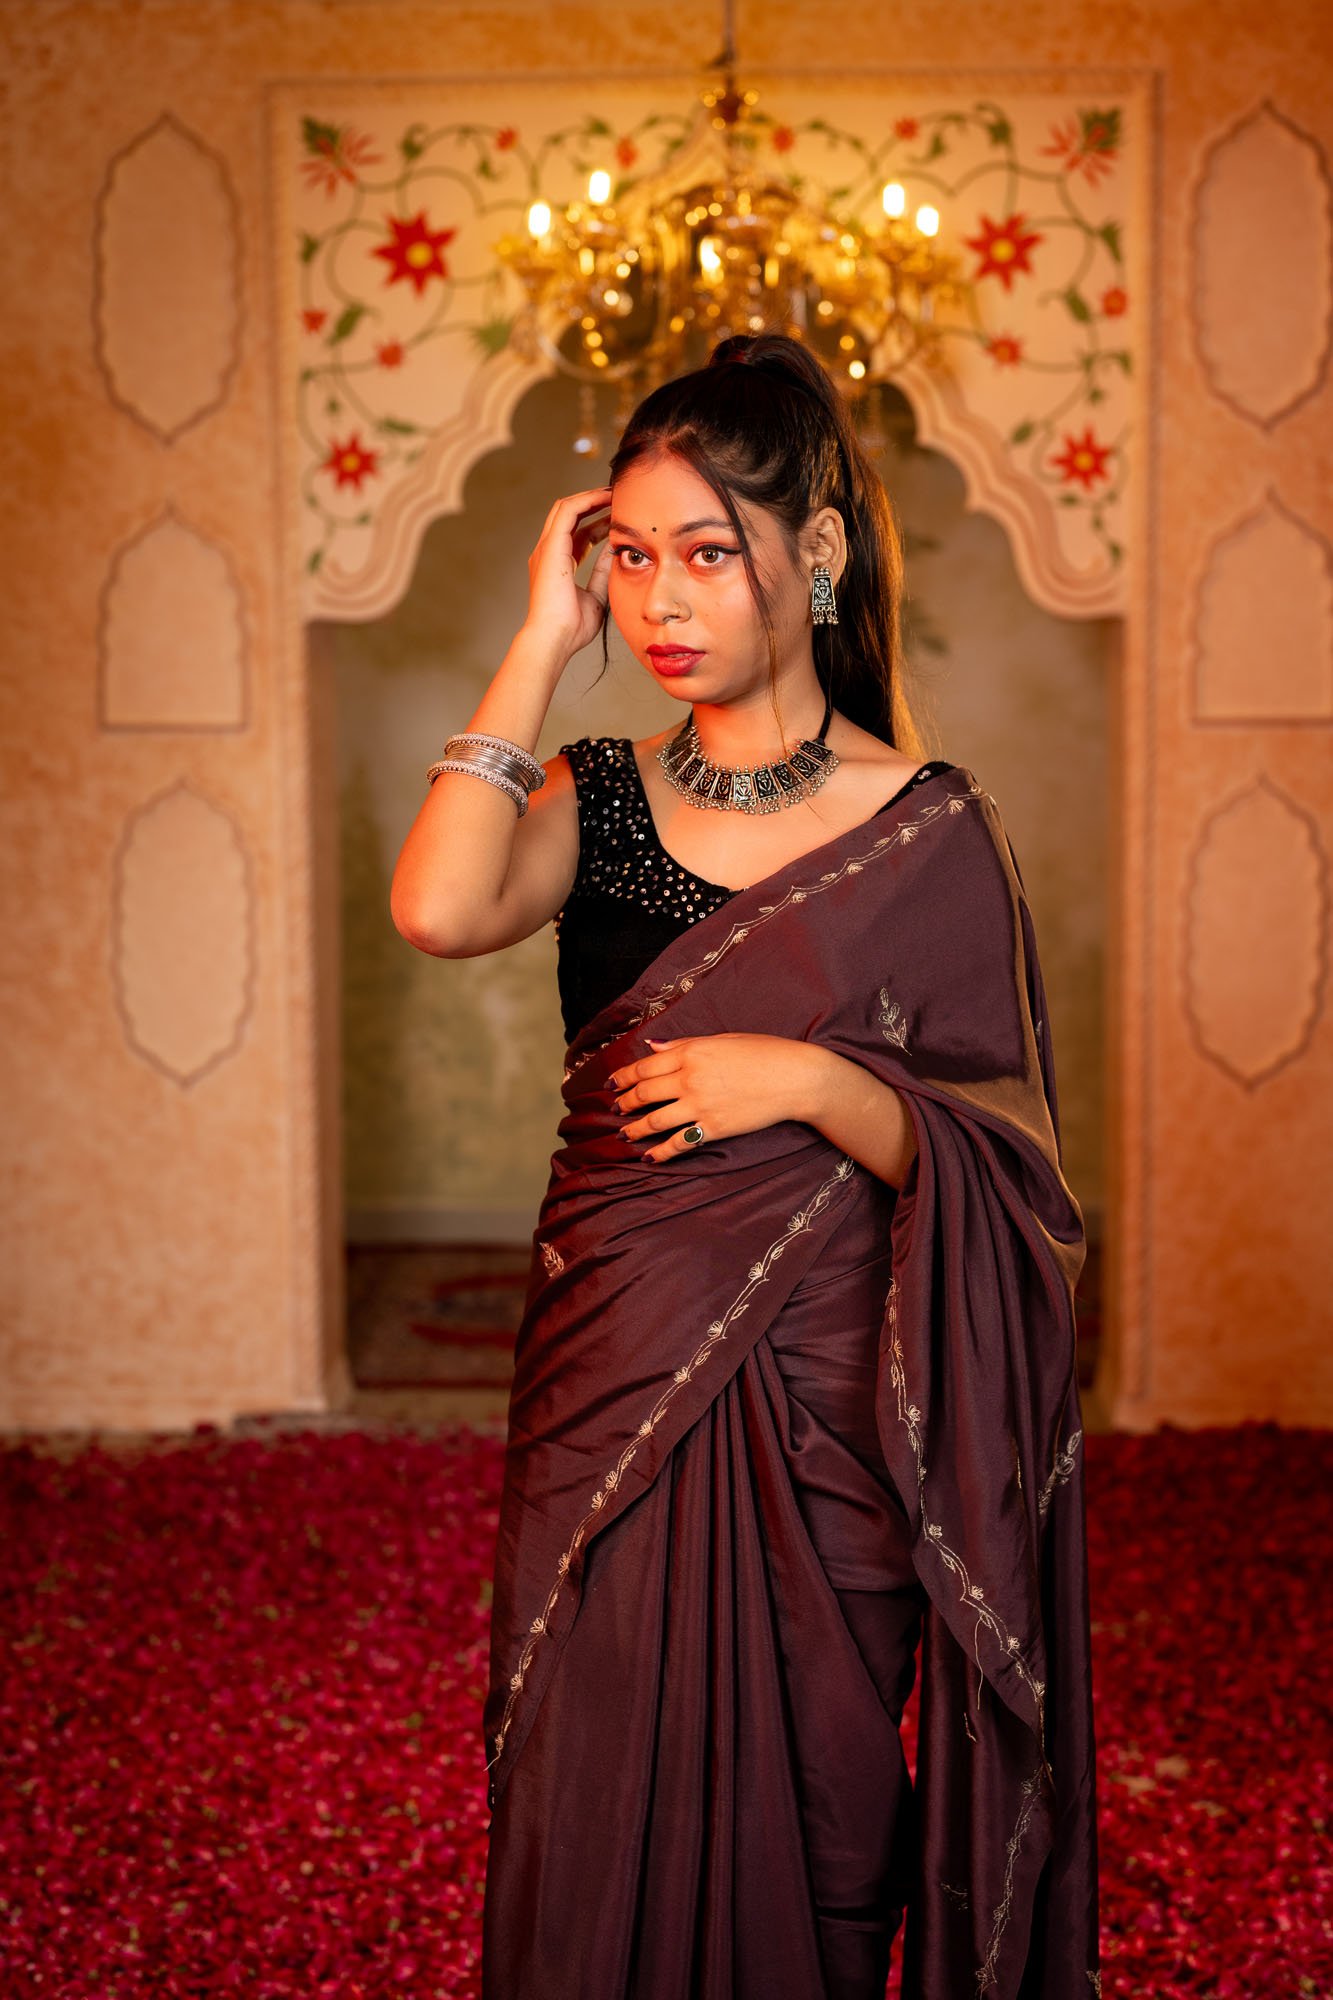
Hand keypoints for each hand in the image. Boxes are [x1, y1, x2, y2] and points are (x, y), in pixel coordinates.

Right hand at [521, 485, 613, 658]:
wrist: (554, 638)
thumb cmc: (572, 627)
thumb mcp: (596, 596)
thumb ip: (602, 573)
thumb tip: (615, 551)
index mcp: (557, 564)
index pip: (577, 534)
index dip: (598, 523)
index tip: (619, 519)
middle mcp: (548, 552)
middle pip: (570, 516)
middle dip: (594, 504)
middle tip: (619, 500)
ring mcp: (546, 548)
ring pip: (566, 507)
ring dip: (591, 498)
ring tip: (615, 493)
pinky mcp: (550, 546)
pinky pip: (568, 511)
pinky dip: (587, 500)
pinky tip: (606, 498)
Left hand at [609, 1032, 822, 1162]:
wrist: (795, 1077)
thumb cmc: (763, 1052)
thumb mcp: (721, 1039)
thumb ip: (683, 1044)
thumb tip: (652, 1046)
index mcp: (690, 1052)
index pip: (644, 1067)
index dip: (622, 1077)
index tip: (611, 1083)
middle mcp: (690, 1078)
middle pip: (644, 1093)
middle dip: (624, 1103)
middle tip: (614, 1109)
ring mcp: (701, 1106)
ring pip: (655, 1120)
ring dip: (635, 1129)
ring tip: (624, 1133)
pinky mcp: (714, 1128)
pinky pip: (680, 1143)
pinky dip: (661, 1152)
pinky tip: (650, 1157)